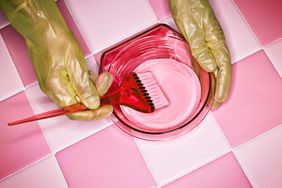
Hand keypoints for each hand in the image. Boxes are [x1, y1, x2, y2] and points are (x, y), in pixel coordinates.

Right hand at [0, 0, 112, 119]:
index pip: (76, 112)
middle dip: (97, 94)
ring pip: (79, 94)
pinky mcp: (58, 78)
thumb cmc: (55, 40)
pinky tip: (90, 73)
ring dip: (93, 87)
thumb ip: (84, 87)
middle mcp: (53, 90)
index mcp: (56, 89)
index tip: (107, 108)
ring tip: (101, 75)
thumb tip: (93, 104)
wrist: (42, 27)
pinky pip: (75, 86)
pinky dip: (86, 82)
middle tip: (106, 81)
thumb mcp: (75, 64)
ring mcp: (55, 84)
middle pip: (79, 104)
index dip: (94, 113)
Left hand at [169, 0, 230, 108]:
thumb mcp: (193, 28)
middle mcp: (213, 44)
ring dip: (212, 84)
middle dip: (219, 89)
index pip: (223, 69)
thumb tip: (210, 67)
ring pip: (212, 68)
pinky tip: (202, 81)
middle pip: (220, 71)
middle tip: (216, 105)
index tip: (219, 100)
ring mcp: (207, 44)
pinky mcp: (198, 42)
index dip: (222, 86)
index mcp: (216, 41)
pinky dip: (204, 74)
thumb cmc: (189, 4)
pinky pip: (203, 62)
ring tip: (210, 99)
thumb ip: (201, 48)